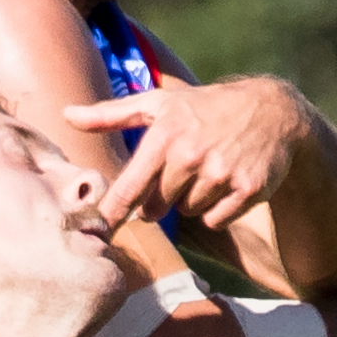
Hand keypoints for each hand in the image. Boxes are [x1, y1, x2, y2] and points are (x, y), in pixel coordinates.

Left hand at [65, 78, 328, 242]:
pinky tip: (226, 182)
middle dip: (163, 197)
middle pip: (157, 207)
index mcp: (164, 135)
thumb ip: (110, 115)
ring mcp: (221, 173)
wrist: (272, 111)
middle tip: (180, 173)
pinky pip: (216, 220)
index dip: (112, 214)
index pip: (128, 190)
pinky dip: (218, 209)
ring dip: (192, 200)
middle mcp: (191, 155)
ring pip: (188, 213)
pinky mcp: (248, 190)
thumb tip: (65, 114)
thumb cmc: (204, 108)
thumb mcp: (159, 104)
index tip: (99, 231)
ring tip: (207, 171)